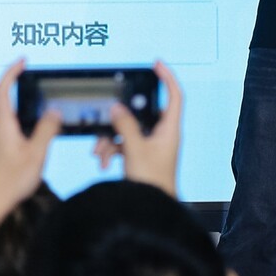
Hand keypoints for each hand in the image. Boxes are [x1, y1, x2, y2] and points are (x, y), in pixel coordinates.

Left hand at [0, 61, 61, 210]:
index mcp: (3, 123)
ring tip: (45, 138)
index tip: (23, 60)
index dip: (12, 71)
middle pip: (12, 105)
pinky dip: (25, 135)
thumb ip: (46, 130)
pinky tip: (36, 151)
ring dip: (29, 124)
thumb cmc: (10, 181)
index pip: (3, 88)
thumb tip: (53, 111)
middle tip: (49, 107)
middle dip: (30, 104)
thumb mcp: (36, 154)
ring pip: (14, 123)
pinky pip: (12, 134)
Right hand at [90, 62, 182, 194]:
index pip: (174, 96)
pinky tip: (103, 161)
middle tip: (108, 118)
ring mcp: (152, 146)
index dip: (167, 78)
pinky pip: (124, 144)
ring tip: (100, 152)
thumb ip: (125, 125)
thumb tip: (117, 108)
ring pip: (128, 130)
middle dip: (120, 119)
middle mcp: (163, 136)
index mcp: (170, 130)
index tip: (156, 64)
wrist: (149, 211)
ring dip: (111, 138)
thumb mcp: (134, 150)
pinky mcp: (141, 156)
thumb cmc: (152, 184)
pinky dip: (112, 149)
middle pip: (141, 114)